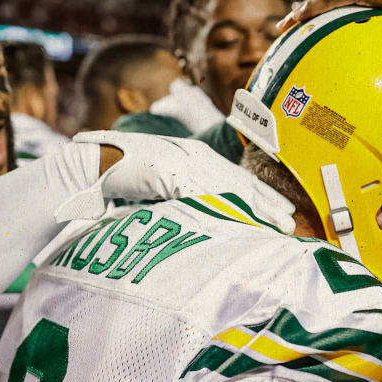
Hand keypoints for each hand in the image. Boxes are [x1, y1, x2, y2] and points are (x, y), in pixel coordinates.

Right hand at [54, 131, 295, 232]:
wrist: (92, 163)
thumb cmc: (119, 176)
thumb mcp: (157, 186)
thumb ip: (178, 196)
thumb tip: (194, 215)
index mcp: (193, 157)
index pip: (234, 178)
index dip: (258, 195)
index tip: (278, 211)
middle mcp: (196, 156)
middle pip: (241, 182)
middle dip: (267, 203)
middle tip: (289, 222)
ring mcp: (187, 161)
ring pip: (232, 188)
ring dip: (258, 209)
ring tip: (279, 226)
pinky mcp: (177, 171)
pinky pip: (209, 195)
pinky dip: (231, 210)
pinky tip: (248, 224)